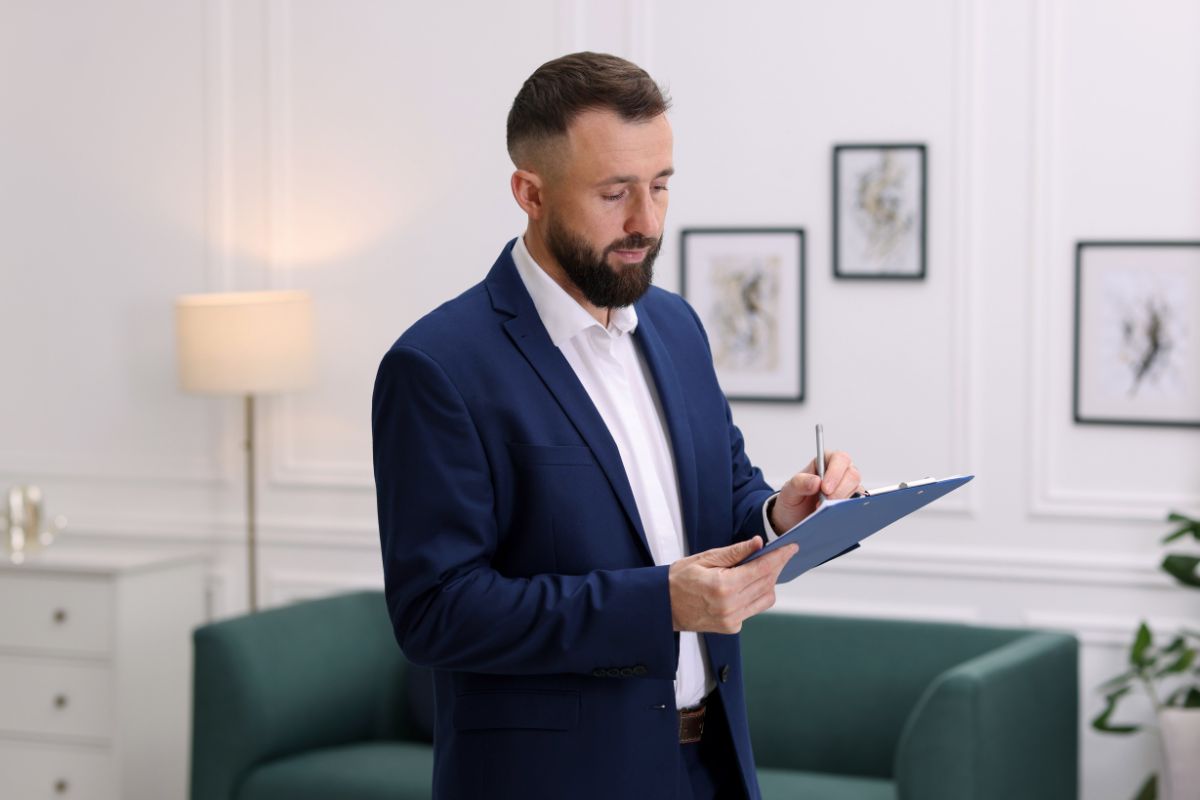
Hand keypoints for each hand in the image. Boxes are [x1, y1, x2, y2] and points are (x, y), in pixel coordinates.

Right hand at [668, 538, 797, 633]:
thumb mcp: (704, 558)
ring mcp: (732, 620)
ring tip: (759, 569)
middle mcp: (731, 606)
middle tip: (777, 554)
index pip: (762, 568)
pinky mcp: (731, 627)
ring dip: (768, 582)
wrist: (662, 606)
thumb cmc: (678, 579)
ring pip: (766, 599)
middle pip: (767, 583)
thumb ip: (734, 552)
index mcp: (724, 586)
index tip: (791, 547)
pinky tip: (744, 586)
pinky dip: (755, 595)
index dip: (779, 556)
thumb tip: (758, 543)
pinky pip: (754, 609)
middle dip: (776, 566)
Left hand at [768, 450, 861, 534]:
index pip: (839, 458)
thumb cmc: (793, 501)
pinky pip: (857, 506)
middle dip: (841, 489)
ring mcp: (847, 489)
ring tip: (826, 511)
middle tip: (826, 503)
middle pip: (852, 474)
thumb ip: (799, 483)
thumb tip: (816, 481)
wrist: (793, 522)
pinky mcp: (851, 505)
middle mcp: (840, 473)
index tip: (825, 489)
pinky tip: (836, 517)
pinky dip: (848, 511)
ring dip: (843, 502)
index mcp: (824, 462)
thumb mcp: (788, 491)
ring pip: (857, 490)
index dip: (835, 472)